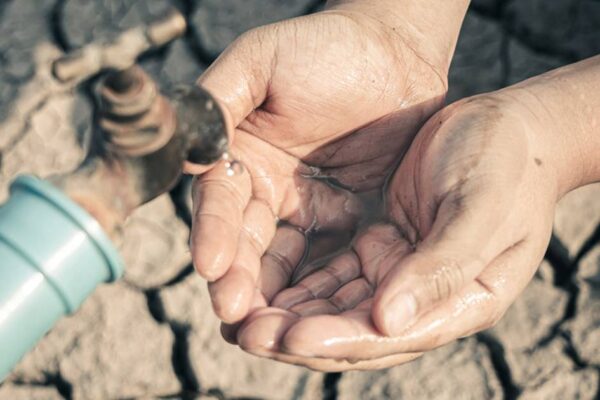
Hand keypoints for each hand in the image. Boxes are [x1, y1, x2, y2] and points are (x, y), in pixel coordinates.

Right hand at [189, 1, 468, 323]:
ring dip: (273, 297)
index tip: (212, 265)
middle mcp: (264, 190)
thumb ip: (218, 100)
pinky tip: (312, 317)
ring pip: (282, 263)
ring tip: (267, 333)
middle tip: (235, 316)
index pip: (218, 204)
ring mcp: (305, 210)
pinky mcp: (345, 222)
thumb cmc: (325, 47)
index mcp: (237, 156)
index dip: (213, 234)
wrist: (394, 51)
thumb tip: (183, 149)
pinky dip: (318, 290)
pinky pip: (329, 261)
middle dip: (238, 280)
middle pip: (245, 245)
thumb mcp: (261, 62)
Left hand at [235, 92, 560, 370]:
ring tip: (238, 316)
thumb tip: (387, 322)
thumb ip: (441, 267)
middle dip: (297, 335)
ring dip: (289, 314)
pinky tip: (260, 283)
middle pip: (353, 332)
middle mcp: (424, 298)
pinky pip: (332, 273)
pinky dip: (298, 282)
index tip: (286, 334)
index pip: (390, 336)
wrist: (509, 128)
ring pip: (335, 307)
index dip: (337, 340)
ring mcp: (399, 273)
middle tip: (244, 333)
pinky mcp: (380, 245)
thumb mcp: (481, 209)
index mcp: (460, 301)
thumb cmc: (506, 163)